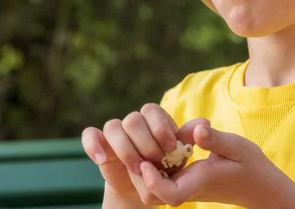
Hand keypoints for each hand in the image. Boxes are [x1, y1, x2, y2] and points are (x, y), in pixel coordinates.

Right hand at [81, 103, 209, 204]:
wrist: (149, 184)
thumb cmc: (168, 164)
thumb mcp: (181, 153)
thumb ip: (189, 137)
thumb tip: (204, 123)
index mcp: (154, 118)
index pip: (152, 110)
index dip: (160, 127)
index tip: (170, 147)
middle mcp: (134, 122)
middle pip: (133, 119)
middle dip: (145, 142)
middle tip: (155, 161)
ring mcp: (116, 133)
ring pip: (113, 126)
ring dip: (125, 148)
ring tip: (137, 167)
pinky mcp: (100, 145)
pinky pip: (90, 136)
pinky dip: (94, 145)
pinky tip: (103, 159)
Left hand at [139, 124, 294, 207]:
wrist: (259, 185)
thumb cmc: (251, 165)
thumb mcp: (237, 146)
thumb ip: (216, 139)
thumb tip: (197, 129)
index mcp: (200, 181)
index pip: (169, 194)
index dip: (152, 181)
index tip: (147, 161)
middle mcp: (189, 187)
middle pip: (152, 196)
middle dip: (140, 175)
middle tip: (141, 147)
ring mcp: (185, 187)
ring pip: (153, 190)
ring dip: (146, 169)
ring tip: (151, 144)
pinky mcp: (184, 183)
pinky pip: (161, 181)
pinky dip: (155, 165)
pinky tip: (163, 145)